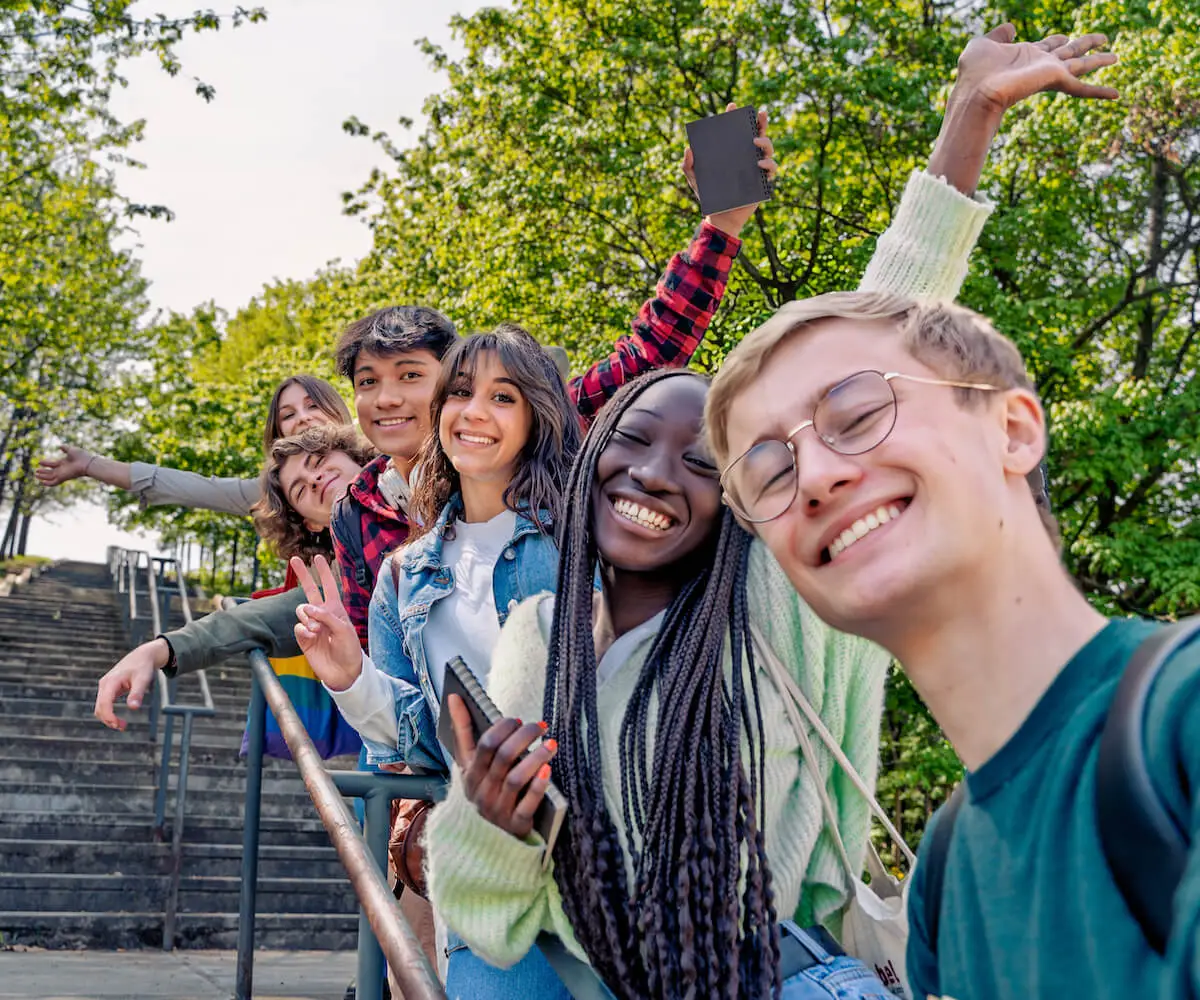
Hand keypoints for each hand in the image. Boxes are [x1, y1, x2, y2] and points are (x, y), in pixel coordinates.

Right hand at [35, 446, 91, 486]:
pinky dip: (49, 483)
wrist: (87, 462)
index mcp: (64, 463)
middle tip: (36, 471)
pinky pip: (55, 482)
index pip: (53, 464)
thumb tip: (60, 446)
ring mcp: (63, 474)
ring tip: (36, 475)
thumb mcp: (71, 449)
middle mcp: (62, 469)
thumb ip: (65, 448)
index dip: (46, 463)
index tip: (39, 462)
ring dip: (43, 477)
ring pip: (50, 477)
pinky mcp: (63, 478)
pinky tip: (42, 483)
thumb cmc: (81, 456)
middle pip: (50, 472)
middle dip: (43, 472)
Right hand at [95, 639, 167, 730]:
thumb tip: (133, 708)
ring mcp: (105, 687)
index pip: (104, 703)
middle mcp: (104, 684)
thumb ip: (137, 693)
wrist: (142, 656)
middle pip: (99, 707)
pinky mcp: (108, 689)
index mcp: (111, 681)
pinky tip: (118, 719)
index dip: (109, 716)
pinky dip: (109, 713)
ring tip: (122, 725)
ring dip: (108, 718)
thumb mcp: (143, 679)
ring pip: (100, 707)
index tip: (119, 725)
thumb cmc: (143, 666)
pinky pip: (104, 704)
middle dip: (108, 719)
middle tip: (123, 727)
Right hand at [292, 555, 362, 691]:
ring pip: (301, 610)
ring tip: (318, 631)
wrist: (344, 671)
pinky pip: (298, 627)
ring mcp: (311, 626)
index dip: (324, 572)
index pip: (328, 586)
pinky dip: (304, 631)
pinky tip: (311, 637)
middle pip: (309, 591)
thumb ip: (326, 616)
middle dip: (303, 575)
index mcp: (335, 609)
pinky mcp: (303, 638)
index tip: (318, 557)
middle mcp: (322, 615)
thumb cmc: (349, 649)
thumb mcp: (343, 629)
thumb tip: (306, 608)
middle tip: (294, 559)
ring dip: (308, 618)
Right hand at [448, 694, 557, 839]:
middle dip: (524, 736)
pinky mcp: (515, 824)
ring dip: (536, 757)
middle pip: (503, 757)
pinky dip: (538, 786)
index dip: (502, 728)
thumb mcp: (468, 765)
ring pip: (516, 778)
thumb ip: (463, 731)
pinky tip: (548, 769)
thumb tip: (454, 697)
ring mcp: (497, 810)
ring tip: (551, 743)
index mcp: (470, 774)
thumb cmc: (482, 789)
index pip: (484, 745)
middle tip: (539, 726)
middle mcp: (481, 792)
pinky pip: (528, 804)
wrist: (485, 838)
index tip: (516, 719)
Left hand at [683, 102, 777, 237]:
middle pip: (757, 133)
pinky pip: (772, 169)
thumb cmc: (708, 195)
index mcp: (731, 151)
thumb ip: (688, 165)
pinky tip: (760, 164)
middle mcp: (746, 155)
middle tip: (759, 114)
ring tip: (755, 142)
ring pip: (768, 147)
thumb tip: (688, 149)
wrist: (720, 216)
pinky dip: (769, 164)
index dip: (735, 116)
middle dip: (760, 121)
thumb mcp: (694, 179)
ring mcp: (756, 166)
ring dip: (765, 141)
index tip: (732, 106)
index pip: (735, 129)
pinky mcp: (763, 181)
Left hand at [953, 24, 1118, 118]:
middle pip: (1069, 51)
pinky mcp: (1055, 80)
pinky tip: (1117, 94)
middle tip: (1104, 39)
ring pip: (1081, 64)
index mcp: (1025, 55)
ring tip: (1116, 56)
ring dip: (1099, 60)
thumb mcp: (983, 44)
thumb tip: (1011, 27)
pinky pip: (1082, 88)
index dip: (1056, 40)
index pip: (1047, 45)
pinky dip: (1100, 91)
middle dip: (1086, 44)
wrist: (976, 92)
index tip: (1063, 37)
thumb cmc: (974, 72)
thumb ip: (997, 35)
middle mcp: (1040, 64)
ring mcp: (1049, 73)